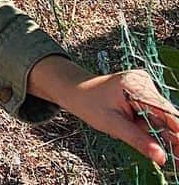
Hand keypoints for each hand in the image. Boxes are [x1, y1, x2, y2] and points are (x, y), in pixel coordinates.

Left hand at [29, 56, 178, 166]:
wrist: (75, 90)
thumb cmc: (88, 103)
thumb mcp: (111, 124)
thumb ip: (137, 140)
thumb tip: (162, 157)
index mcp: (136, 86)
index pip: (168, 113)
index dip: (178, 135)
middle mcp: (144, 83)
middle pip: (168, 117)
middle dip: (171, 139)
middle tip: (175, 161)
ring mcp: (144, 87)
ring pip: (162, 119)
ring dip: (160, 135)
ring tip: (149, 144)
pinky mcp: (143, 94)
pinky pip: (155, 116)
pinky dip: (152, 129)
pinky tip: (142, 134)